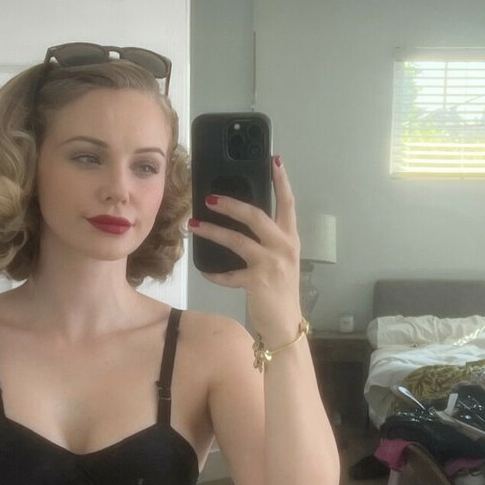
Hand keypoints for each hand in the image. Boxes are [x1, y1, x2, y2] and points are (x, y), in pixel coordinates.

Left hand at [191, 156, 302, 344]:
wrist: (285, 324)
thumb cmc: (280, 292)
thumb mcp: (280, 261)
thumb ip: (268, 243)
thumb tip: (243, 224)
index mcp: (290, 239)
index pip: (288, 204)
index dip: (281, 181)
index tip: (274, 160)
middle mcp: (284, 247)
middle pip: (256, 216)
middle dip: (232, 204)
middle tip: (210, 197)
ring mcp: (271, 264)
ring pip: (237, 240)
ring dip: (213, 231)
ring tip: (194, 225)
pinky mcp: (257, 281)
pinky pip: (229, 274)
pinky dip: (215, 273)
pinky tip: (204, 271)